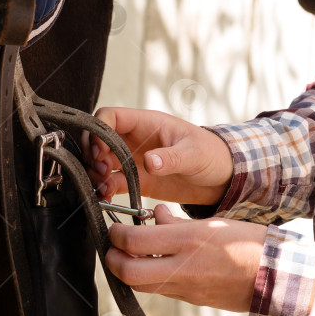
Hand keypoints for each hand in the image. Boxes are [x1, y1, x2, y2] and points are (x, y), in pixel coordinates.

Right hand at [83, 108, 232, 205]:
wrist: (222, 177)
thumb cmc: (211, 154)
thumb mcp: (194, 153)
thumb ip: (171, 157)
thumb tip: (149, 161)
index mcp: (146, 123)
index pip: (110, 116)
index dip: (99, 131)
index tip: (101, 151)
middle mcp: (134, 140)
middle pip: (99, 139)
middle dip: (92, 154)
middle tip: (99, 171)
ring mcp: (132, 160)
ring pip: (101, 162)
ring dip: (95, 174)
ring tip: (101, 188)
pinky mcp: (136, 180)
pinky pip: (112, 183)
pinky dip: (105, 190)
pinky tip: (106, 198)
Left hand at [106, 205, 265, 311]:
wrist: (277, 276)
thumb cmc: (248, 242)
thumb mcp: (212, 222)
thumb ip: (177, 220)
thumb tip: (154, 214)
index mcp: (188, 239)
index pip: (134, 241)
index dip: (116, 234)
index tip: (114, 227)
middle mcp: (183, 266)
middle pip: (127, 271)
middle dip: (112, 259)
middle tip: (113, 246)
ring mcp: (186, 287)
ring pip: (140, 285)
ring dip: (127, 271)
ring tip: (129, 255)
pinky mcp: (192, 300)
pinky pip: (160, 291)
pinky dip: (148, 279)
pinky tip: (153, 265)